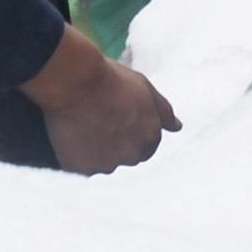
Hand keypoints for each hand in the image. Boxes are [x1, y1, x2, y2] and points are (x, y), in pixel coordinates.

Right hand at [24, 26, 177, 174]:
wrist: (77, 84)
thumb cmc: (112, 81)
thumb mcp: (146, 89)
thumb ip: (163, 113)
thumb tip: (178, 127)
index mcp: (150, 137)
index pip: (147, 145)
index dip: (133, 131)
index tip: (120, 118)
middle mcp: (132, 155)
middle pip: (126, 156)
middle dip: (117, 143)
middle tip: (102, 120)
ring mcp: (107, 165)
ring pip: (103, 162)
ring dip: (97, 150)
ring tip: (85, 123)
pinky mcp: (82, 169)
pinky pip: (80, 166)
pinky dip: (77, 155)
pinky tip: (73, 133)